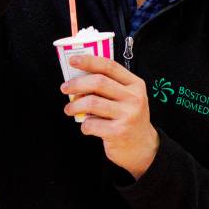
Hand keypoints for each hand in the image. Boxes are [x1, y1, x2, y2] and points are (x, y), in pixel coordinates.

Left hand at [61, 54, 158, 179]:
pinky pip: (91, 124)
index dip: (89, 61)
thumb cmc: (129, 119)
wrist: (143, 147)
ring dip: (75, 105)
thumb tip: (79, 78)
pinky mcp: (118, 132)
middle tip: (65, 88)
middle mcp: (134, 98)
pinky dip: (84, 125)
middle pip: (99, 82)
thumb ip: (110, 87)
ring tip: (70, 109)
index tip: (73, 60)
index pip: (110, 66)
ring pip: (92, 102)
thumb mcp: (128, 98)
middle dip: (76, 84)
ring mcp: (127, 115)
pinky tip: (87, 126)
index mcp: (135, 85)